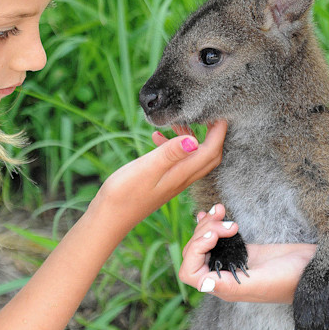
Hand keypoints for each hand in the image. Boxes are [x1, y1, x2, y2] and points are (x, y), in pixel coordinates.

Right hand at [96, 121, 226, 229]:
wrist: (109, 218)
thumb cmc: (125, 193)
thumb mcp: (147, 168)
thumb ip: (170, 153)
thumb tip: (193, 140)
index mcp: (182, 173)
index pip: (211, 150)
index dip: (219, 130)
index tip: (219, 111)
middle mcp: (183, 178)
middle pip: (209, 155)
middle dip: (214, 133)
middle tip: (208, 114)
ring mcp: (174, 181)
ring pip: (194, 157)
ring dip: (193, 137)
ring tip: (179, 121)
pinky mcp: (163, 181)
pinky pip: (177, 161)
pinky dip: (173, 146)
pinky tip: (157, 137)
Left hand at [179, 204, 316, 303]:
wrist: (317, 269)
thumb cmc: (293, 279)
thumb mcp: (263, 281)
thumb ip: (232, 285)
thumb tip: (203, 284)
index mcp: (225, 287)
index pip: (190, 272)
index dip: (195, 250)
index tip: (215, 235)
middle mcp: (225, 276)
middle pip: (194, 253)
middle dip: (203, 231)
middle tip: (224, 219)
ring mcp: (234, 262)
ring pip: (205, 243)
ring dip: (208, 224)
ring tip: (222, 210)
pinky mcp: (244, 250)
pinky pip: (219, 237)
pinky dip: (213, 223)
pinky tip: (217, 212)